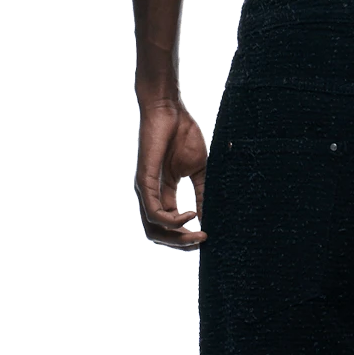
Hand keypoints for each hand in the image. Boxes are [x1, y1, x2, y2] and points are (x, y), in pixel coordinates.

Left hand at [135, 100, 208, 250]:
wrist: (169, 111)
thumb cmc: (183, 134)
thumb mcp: (199, 169)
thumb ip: (203, 192)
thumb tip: (209, 216)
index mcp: (164, 192)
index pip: (171, 225)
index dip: (187, 236)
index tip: (209, 236)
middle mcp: (152, 195)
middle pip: (161, 233)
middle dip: (182, 243)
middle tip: (203, 241)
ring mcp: (146, 190)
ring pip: (154, 229)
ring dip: (177, 237)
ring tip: (198, 233)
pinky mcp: (144, 182)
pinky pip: (154, 213)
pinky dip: (173, 221)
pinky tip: (190, 215)